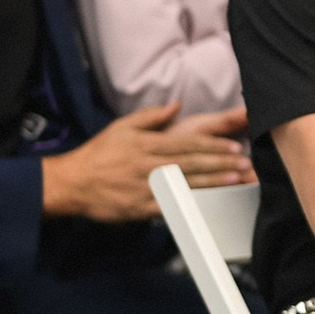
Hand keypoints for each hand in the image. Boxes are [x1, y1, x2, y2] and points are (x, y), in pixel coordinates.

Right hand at [42, 103, 251, 221]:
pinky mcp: (139, 208)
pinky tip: (207, 202)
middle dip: (219, 163)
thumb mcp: (121, 127)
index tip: (233, 146)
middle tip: (243, 162)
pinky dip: (189, 204)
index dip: (212, 145)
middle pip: (190, 163)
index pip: (186, 144)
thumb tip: (176, 105)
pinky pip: (168, 207)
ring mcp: (144, 188)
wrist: (71, 183)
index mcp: (145, 145)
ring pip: (184, 184)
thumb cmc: (98, 153)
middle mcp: (148, 166)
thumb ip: (150, 116)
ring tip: (235, 178)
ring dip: (212, 182)